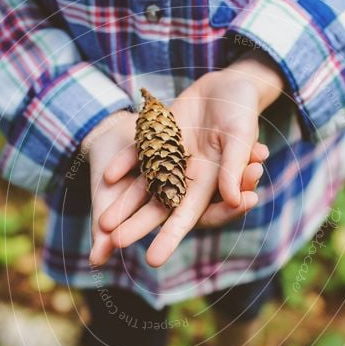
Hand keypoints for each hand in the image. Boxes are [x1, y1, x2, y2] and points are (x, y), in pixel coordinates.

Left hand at [99, 52, 283, 267]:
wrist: (229, 85)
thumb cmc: (242, 112)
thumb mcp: (241, 135)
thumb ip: (234, 165)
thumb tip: (233, 198)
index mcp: (209, 183)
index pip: (187, 216)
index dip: (170, 237)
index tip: (153, 260)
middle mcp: (186, 176)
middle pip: (158, 207)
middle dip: (137, 225)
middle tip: (115, 243)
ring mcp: (169, 159)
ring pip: (143, 186)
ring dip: (123, 203)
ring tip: (102, 223)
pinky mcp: (157, 139)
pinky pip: (138, 155)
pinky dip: (124, 164)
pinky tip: (108, 176)